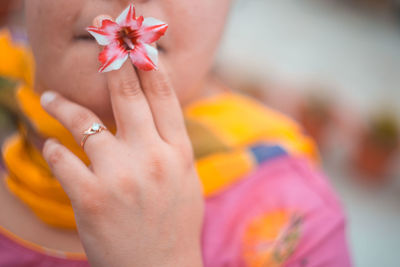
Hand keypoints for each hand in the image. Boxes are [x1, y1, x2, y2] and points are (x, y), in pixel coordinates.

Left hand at [40, 59, 203, 266]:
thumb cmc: (174, 225)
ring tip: (49, 97)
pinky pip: (62, 159)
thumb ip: (172, 146)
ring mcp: (120, 177)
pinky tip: (50, 146)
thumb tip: (154, 115)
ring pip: (84, 124)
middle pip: (128, 98)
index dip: (149, 68)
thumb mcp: (185, 181)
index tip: (137, 49)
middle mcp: (152, 159)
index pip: (164, 99)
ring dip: (61, 106)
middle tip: (101, 50)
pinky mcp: (91, 199)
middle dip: (113, 68)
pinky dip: (53, 149)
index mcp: (179, 154)